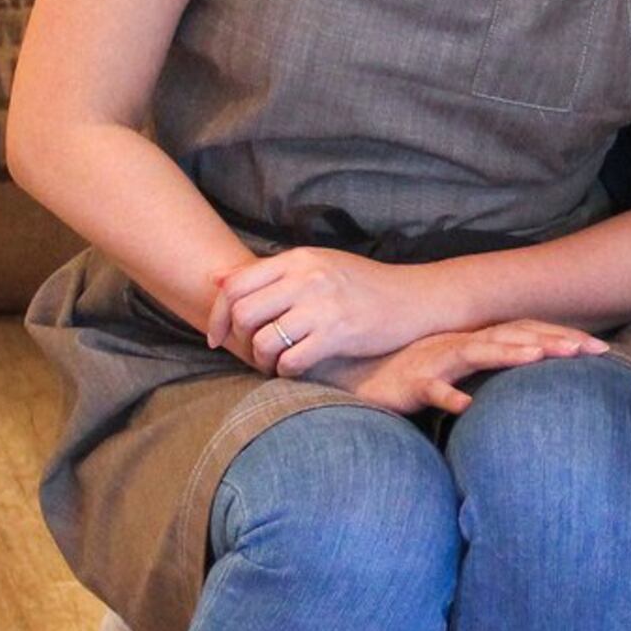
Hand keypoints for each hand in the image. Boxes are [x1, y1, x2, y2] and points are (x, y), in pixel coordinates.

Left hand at [210, 248, 457, 376]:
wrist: (413, 298)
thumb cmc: (361, 284)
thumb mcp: (316, 265)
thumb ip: (270, 273)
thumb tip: (216, 279)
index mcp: (298, 258)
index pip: (236, 284)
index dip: (217, 314)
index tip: (217, 335)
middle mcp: (307, 278)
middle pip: (244, 313)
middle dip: (239, 340)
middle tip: (249, 352)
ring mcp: (322, 306)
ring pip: (265, 340)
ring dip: (262, 360)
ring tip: (272, 364)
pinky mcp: (338, 334)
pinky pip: (292, 361)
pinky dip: (286, 372)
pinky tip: (294, 370)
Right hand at [317, 321, 605, 416]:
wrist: (357, 376)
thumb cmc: (411, 374)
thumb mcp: (459, 369)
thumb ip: (490, 366)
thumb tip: (532, 373)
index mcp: (474, 340)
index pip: (526, 333)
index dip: (562, 337)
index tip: (601, 348)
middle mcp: (460, 344)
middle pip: (513, 337)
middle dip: (553, 341)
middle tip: (591, 349)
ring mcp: (436, 360)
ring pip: (477, 353)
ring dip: (508, 354)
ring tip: (539, 358)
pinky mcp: (412, 383)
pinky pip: (432, 390)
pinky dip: (449, 396)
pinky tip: (467, 406)